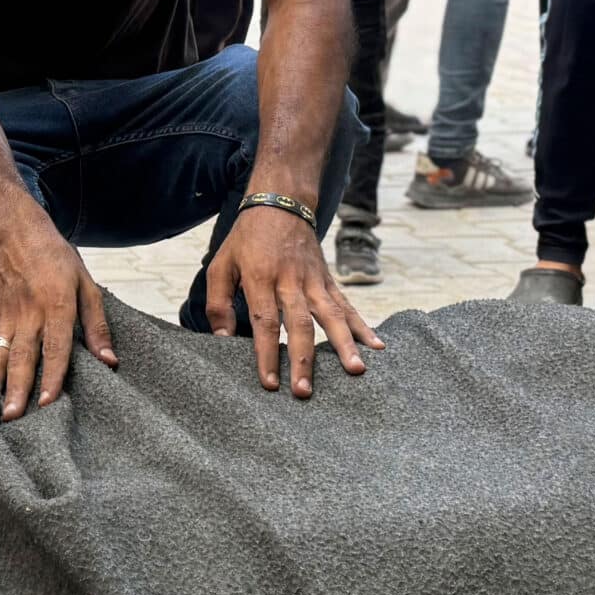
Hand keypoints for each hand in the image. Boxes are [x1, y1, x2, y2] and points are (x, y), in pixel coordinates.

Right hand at [0, 213, 117, 421]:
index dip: (52, 375)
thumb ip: (97, 325)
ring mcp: (6, 317)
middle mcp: (29, 314)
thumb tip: (109, 361)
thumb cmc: (56, 258)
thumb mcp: (86, 285)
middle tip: (12, 417)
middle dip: (16, 388)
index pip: (55, 347)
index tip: (48, 402)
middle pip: (22, 357)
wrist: (15, 233)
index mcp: (56, 306)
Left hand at [204, 205, 380, 398]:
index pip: (265, 322)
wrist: (281, 202)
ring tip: (356, 371)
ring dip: (343, 345)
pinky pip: (346, 305)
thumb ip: (218, 303)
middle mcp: (290, 281)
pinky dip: (361, 325)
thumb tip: (220, 339)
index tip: (270, 384)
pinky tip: (376, 346)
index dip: (267, 354)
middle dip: (303, 361)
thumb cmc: (246, 239)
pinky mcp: (328, 280)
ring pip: (331, 316)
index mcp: (261, 279)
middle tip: (305, 392)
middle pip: (299, 325)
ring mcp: (313, 281)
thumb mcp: (221, 264)